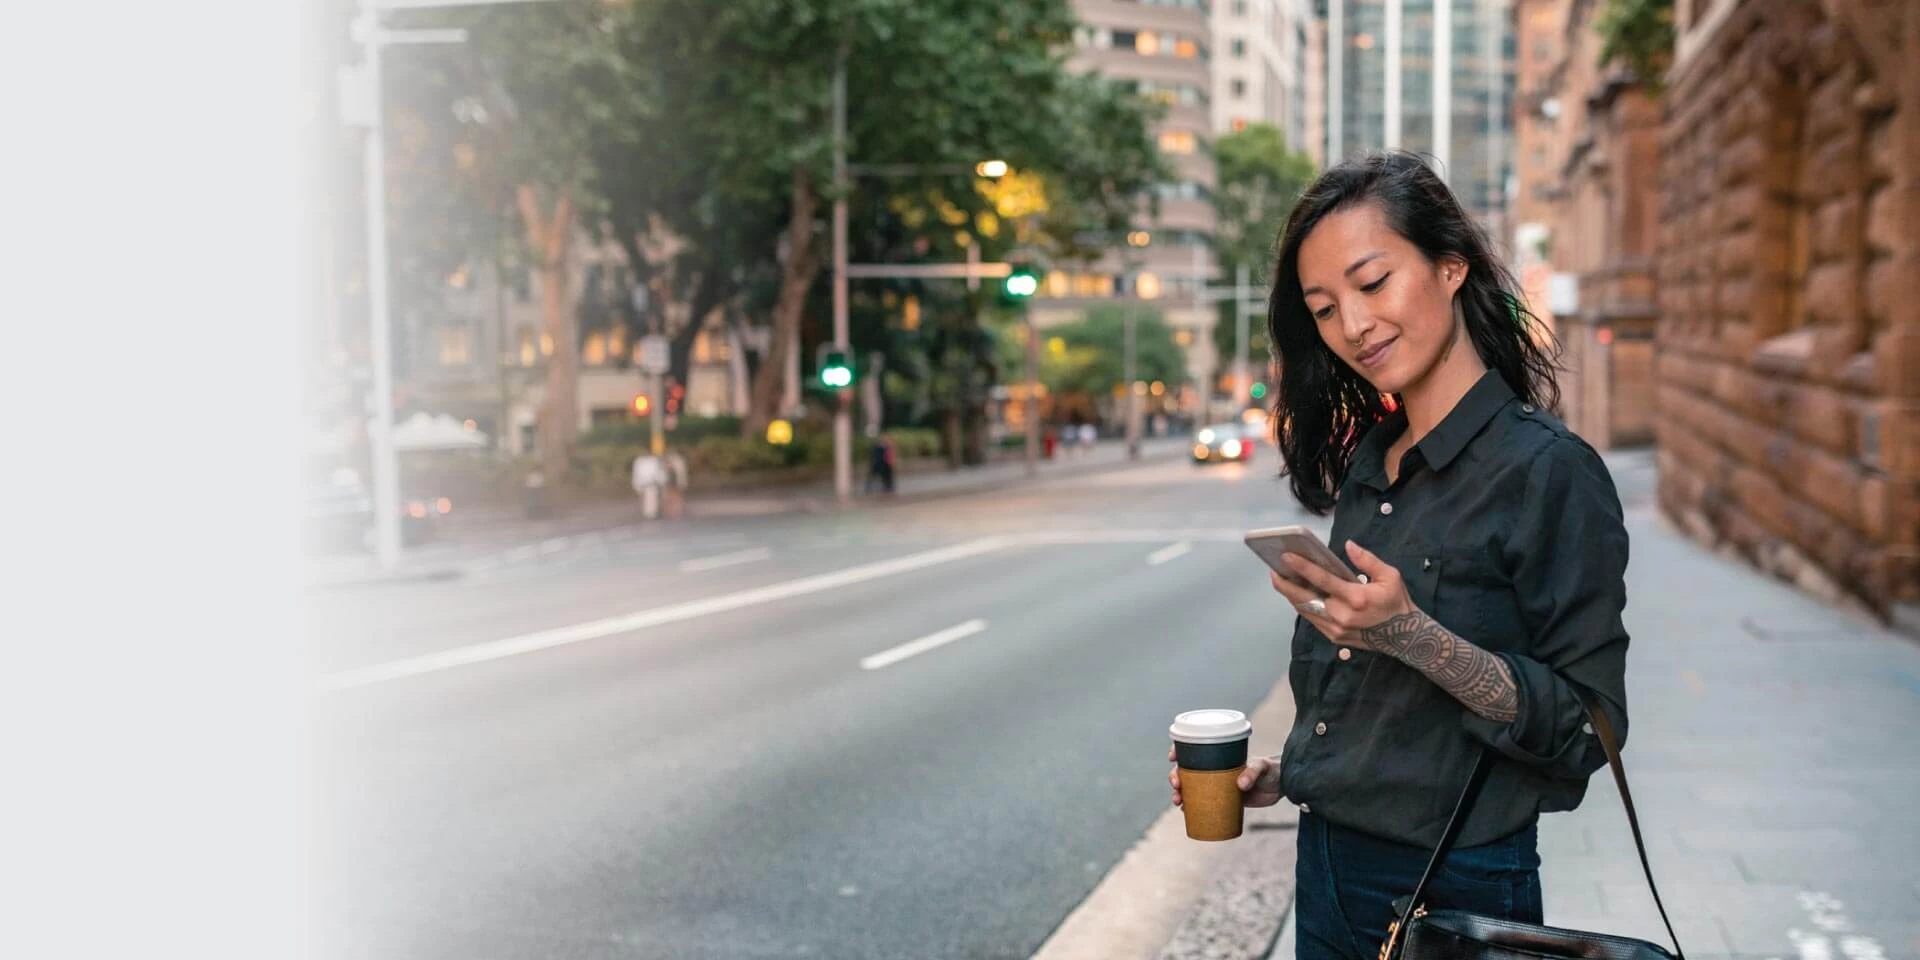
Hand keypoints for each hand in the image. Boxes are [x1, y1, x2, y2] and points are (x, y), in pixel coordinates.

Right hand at [1168, 747, 1283, 808]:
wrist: (1282, 785)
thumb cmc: (1271, 769)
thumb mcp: (1262, 767)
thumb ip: (1252, 773)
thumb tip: (1240, 785)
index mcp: (1220, 756)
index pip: (1195, 750)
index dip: (1180, 751)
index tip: (1173, 757)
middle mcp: (1216, 770)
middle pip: (1188, 771)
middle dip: (1176, 777)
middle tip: (1177, 786)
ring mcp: (1219, 785)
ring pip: (1193, 788)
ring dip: (1181, 794)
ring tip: (1178, 802)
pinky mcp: (1225, 800)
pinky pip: (1204, 803)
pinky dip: (1193, 807)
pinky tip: (1185, 812)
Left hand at [1267, 541, 1415, 650]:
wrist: (1405, 637)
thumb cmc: (1397, 603)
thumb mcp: (1390, 576)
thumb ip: (1367, 560)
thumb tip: (1348, 544)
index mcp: (1356, 598)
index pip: (1323, 580)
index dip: (1302, 568)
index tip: (1287, 557)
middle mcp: (1342, 615)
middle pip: (1305, 599)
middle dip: (1286, 584)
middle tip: (1273, 570)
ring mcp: (1336, 629)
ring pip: (1306, 610)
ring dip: (1291, 595)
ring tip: (1281, 579)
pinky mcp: (1334, 637)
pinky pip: (1313, 619)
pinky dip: (1303, 605)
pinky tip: (1297, 594)